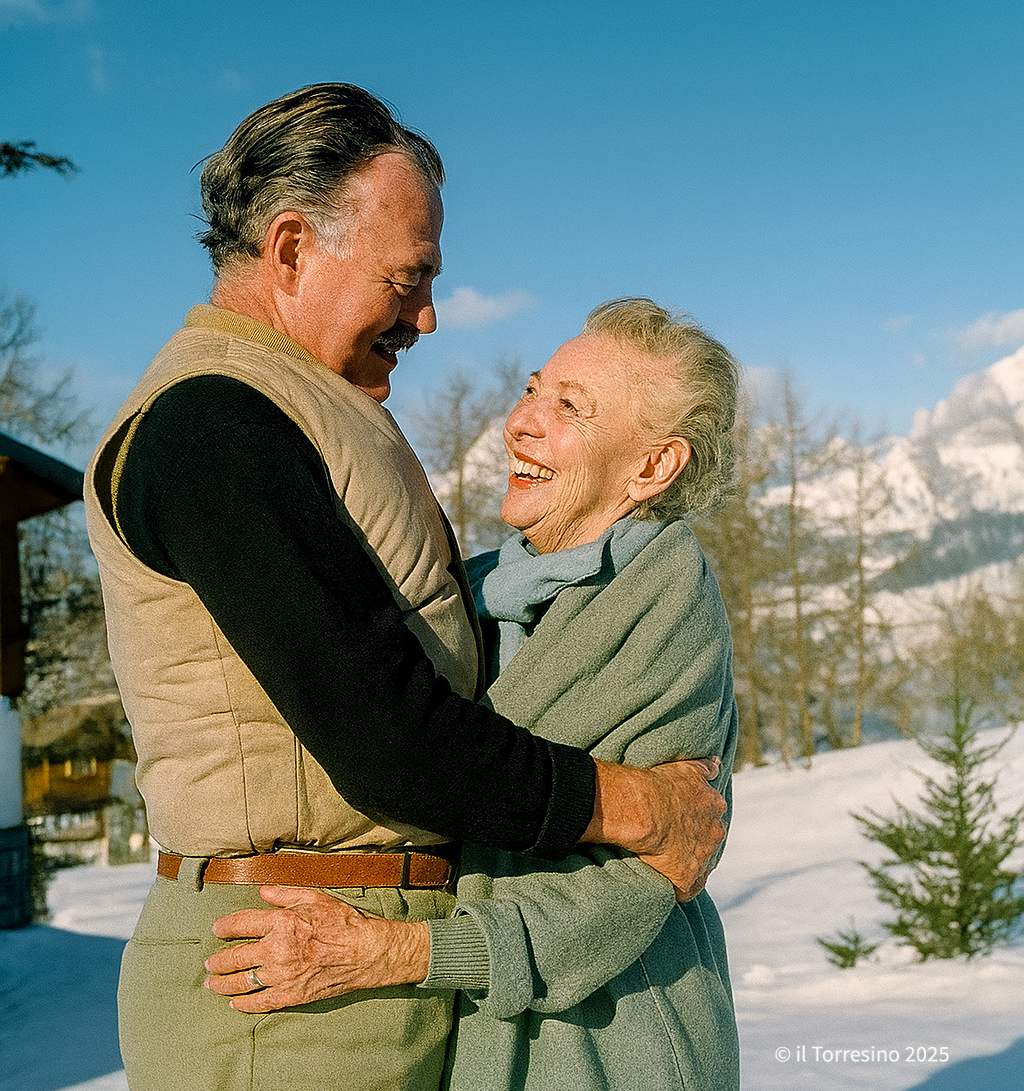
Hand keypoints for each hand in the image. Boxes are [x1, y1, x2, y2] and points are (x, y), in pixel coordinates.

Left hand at [203, 886, 429, 1012]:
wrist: (364, 952)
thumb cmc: (342, 921)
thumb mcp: (315, 898)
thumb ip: (285, 894)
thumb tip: (262, 891)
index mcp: (281, 922)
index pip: (240, 924)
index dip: (224, 927)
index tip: (216, 930)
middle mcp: (276, 950)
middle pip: (235, 957)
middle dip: (217, 961)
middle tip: (209, 964)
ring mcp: (282, 975)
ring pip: (242, 982)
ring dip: (223, 985)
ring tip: (213, 985)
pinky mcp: (290, 995)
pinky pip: (259, 1003)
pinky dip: (244, 1004)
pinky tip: (235, 1004)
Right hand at [584, 757, 725, 901]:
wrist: (643, 807)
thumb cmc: (659, 784)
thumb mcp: (687, 767)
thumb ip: (705, 766)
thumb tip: (718, 763)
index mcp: (715, 806)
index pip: (711, 819)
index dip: (697, 822)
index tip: (682, 823)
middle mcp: (714, 833)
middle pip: (709, 843)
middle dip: (696, 844)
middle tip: (673, 841)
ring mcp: (702, 857)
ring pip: (699, 867)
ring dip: (687, 866)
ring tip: (666, 863)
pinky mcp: (686, 878)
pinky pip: (686, 890)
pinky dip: (678, 888)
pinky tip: (665, 882)